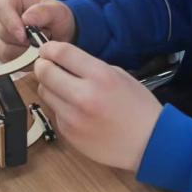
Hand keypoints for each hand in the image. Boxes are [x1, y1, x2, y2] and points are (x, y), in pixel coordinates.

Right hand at [0, 0, 76, 61]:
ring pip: (4, 50)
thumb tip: (26, 18)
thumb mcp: (58, 11)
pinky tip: (33, 54)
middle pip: (2, 33)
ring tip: (39, 45)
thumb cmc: (54, 17)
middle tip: (42, 39)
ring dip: (25, 52)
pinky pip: (7, 61)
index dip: (12, 25)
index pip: (2, 11)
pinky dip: (23, 61)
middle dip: (23, 41)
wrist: (56, 33)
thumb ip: (44, 12)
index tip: (24, 36)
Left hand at [34, 41, 161, 171]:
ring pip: (44, 92)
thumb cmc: (139, 107)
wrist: (148, 143)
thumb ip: (90, 67)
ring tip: (65, 89)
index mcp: (100, 76)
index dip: (49, 48)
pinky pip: (55, 112)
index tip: (47, 50)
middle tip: (47, 66)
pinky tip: (77, 110)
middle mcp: (83, 96)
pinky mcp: (68, 133)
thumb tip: (63, 62)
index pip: (61, 53)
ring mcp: (73, 117)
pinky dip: (61, 107)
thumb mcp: (120, 76)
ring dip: (50, 87)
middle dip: (43, 66)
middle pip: (44, 72)